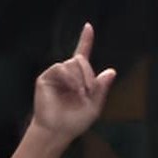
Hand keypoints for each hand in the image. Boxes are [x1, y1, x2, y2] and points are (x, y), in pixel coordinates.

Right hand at [31, 22, 116, 141]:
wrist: (57, 131)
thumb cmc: (75, 122)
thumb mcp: (94, 106)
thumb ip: (102, 89)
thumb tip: (112, 71)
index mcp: (79, 79)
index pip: (82, 55)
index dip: (85, 40)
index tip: (88, 26)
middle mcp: (67, 74)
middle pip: (81, 60)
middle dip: (89, 74)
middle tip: (90, 91)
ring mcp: (55, 75)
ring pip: (72, 63)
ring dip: (81, 78)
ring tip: (80, 93)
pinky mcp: (45, 78)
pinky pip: (61, 68)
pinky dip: (70, 78)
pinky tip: (73, 89)